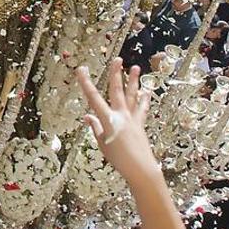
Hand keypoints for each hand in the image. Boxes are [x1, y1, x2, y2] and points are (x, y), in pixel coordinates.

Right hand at [76, 59, 158, 188]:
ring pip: (132, 96)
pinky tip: (146, 91)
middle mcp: (120, 115)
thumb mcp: (102, 144)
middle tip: (117, 60)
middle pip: (117, 90)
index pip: (93, 98)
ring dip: (133, 81)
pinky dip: (143, 99)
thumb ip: (95, 128)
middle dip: (116, 74)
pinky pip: (141, 108)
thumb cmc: (118, 159)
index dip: (86, 83)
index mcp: (108, 119)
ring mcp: (132, 118)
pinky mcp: (140, 123)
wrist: (140, 167)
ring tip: (135, 68)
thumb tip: (88, 117)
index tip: (82, 70)